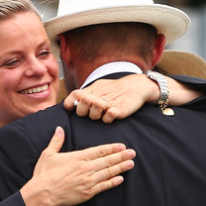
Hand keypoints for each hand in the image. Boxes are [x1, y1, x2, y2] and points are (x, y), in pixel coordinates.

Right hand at [21, 127, 135, 205]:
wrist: (42, 193)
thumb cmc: (44, 174)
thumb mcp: (48, 154)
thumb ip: (56, 141)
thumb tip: (59, 129)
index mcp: (78, 157)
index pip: (99, 151)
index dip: (112, 148)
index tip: (122, 146)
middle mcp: (85, 168)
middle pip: (107, 161)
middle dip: (121, 156)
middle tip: (133, 153)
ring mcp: (88, 181)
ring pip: (108, 173)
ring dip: (120, 168)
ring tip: (131, 164)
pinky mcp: (87, 192)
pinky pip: (103, 186)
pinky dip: (113, 182)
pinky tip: (120, 179)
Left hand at [63, 74, 202, 122]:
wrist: (136, 86)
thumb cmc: (116, 88)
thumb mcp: (100, 86)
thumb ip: (87, 92)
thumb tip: (74, 99)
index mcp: (93, 89)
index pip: (74, 95)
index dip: (69, 103)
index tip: (70, 109)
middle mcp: (99, 95)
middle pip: (81, 108)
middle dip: (83, 112)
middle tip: (91, 111)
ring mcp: (109, 103)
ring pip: (93, 115)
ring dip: (96, 116)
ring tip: (103, 112)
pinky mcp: (118, 109)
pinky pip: (107, 119)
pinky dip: (108, 119)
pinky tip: (112, 115)